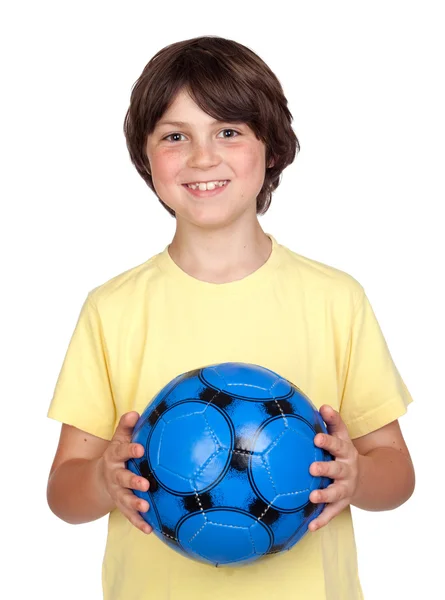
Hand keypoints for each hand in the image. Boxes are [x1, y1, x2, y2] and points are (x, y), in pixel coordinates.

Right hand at [98, 411, 151, 533]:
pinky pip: (130, 516)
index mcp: (114, 457)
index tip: (141, 449)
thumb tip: (135, 412)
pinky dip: (139, 523)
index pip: (122, 452)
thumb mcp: (118, 439)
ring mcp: (116, 492)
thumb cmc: (117, 454)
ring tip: (145, 508)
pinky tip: (150, 530)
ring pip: (124, 500)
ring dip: (135, 504)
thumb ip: (126, 427)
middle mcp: (114, 475)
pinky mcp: (121, 506)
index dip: (130, 450)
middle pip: (123, 479)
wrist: (100, 478)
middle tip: (145, 484)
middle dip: (133, 482)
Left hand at [308, 405, 358, 531]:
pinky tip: (310, 527)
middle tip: (312, 468)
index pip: (337, 444)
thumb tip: (323, 405)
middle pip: (336, 469)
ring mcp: (345, 488)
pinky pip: (331, 513)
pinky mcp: (341, 503)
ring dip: (324, 495)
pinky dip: (321, 521)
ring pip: (335, 493)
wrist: (367, 478)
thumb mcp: (342, 436)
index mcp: (345, 452)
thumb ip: (333, 422)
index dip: (327, 440)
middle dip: (325, 468)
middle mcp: (346, 470)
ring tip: (312, 497)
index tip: (316, 437)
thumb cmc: (344, 452)